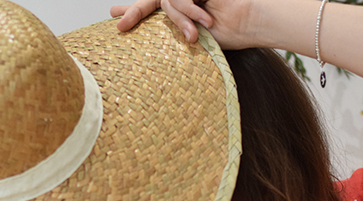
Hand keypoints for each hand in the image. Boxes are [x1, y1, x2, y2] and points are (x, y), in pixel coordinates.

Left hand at [111, 0, 256, 48]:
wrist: (250, 22)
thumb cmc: (228, 33)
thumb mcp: (192, 34)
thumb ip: (171, 29)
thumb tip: (141, 35)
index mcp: (181, 10)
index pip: (153, 6)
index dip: (134, 10)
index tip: (113, 16)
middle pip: (154, 0)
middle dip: (136, 10)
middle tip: (121, 24)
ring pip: (168, 1)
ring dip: (181, 19)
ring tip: (195, 34)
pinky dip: (188, 9)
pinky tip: (205, 19)